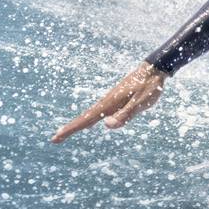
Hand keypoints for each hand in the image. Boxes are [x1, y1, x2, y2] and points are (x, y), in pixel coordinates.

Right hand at [51, 62, 167, 140]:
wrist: (154, 69)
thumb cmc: (149, 86)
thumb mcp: (141, 103)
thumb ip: (125, 114)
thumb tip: (106, 125)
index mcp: (110, 103)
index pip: (87, 119)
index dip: (72, 129)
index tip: (57, 136)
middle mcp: (107, 102)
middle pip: (85, 118)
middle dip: (70, 128)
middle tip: (54, 139)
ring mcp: (110, 101)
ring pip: (91, 115)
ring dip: (78, 124)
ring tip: (66, 132)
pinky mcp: (116, 100)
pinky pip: (98, 113)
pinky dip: (89, 120)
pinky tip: (90, 124)